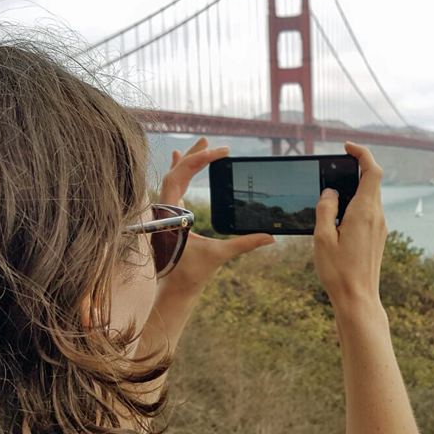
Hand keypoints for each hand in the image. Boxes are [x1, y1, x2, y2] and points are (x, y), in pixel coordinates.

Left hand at [156, 137, 273, 298]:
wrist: (173, 290)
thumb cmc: (190, 274)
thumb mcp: (218, 256)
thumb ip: (244, 244)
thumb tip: (270, 237)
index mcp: (170, 213)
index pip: (181, 176)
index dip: (199, 160)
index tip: (220, 152)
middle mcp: (162, 209)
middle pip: (175, 172)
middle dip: (194, 156)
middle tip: (211, 142)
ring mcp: (164, 213)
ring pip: (172, 179)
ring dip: (187, 162)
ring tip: (200, 146)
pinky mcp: (168, 218)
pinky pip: (171, 189)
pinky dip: (179, 173)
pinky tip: (180, 161)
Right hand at [313, 142, 386, 306]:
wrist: (358, 298)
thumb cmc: (339, 271)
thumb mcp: (322, 237)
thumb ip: (325, 208)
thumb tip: (330, 191)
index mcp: (364, 212)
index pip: (372, 171)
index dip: (362, 153)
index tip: (347, 147)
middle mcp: (377, 216)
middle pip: (372, 181)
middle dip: (355, 169)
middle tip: (334, 167)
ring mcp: (380, 227)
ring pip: (370, 196)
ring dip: (354, 188)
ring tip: (331, 193)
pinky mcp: (377, 236)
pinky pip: (369, 210)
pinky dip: (356, 202)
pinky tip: (338, 214)